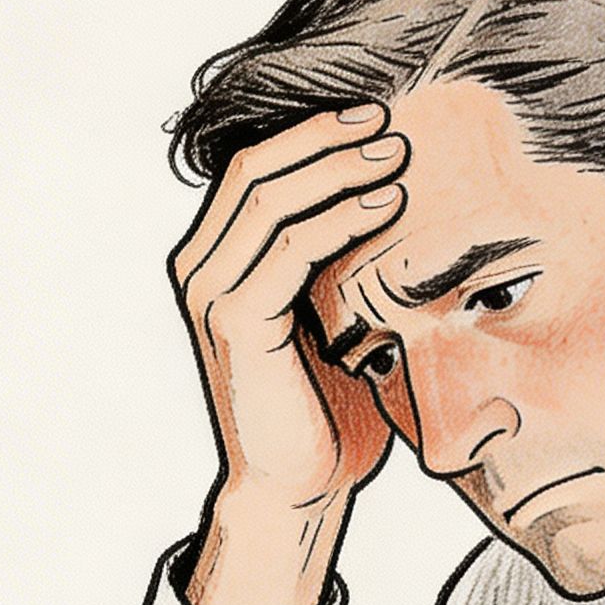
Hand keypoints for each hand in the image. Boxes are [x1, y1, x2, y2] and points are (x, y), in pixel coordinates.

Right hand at [170, 104, 412, 604]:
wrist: (303, 486)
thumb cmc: (328, 406)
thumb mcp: (338, 314)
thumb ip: (345, 260)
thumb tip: (404, 197)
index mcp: (218, 257)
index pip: (255, 166)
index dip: (312, 133)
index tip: (378, 118)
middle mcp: (200, 266)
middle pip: (255, 166)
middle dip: (326, 137)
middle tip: (391, 122)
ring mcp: (210, 292)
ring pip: (268, 197)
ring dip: (336, 167)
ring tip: (397, 155)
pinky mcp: (234, 323)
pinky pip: (286, 249)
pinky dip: (337, 218)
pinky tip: (386, 206)